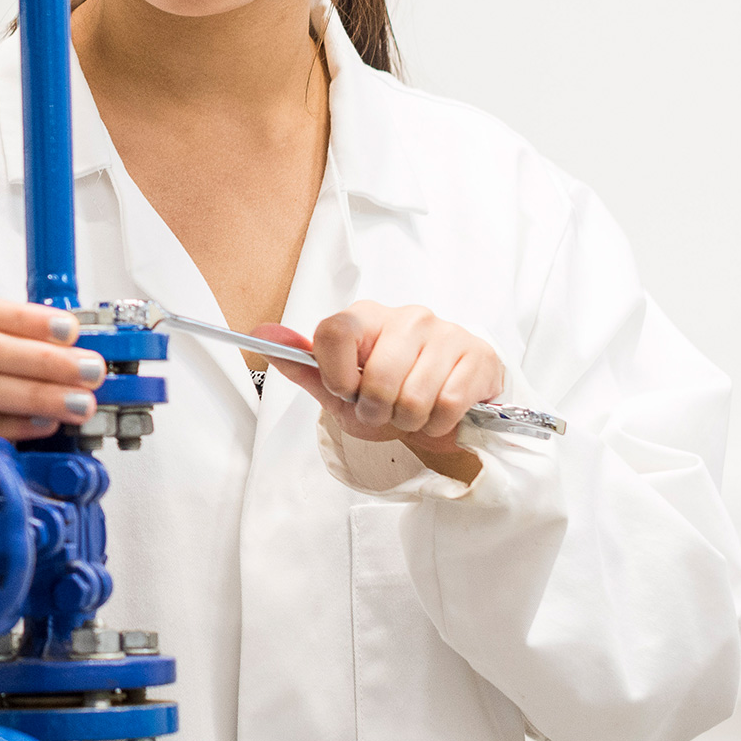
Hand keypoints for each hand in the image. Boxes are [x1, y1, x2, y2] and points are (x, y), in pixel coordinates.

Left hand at [256, 301, 502, 480]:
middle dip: (377, 411)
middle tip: (383, 411)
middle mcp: (407, 317)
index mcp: (365, 317)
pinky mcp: (477, 356)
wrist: (442, 411)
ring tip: (410, 412)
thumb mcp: (340, 389)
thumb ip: (303, 366)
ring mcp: (446, 333)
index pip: (333, 332)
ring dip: (408, 420)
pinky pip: (449, 405)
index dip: (336, 374)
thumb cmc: (388, 396)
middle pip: (378, 378)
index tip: (346, 391)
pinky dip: (438, 424)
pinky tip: (437, 414)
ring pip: (414, 397)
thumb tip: (263, 335)